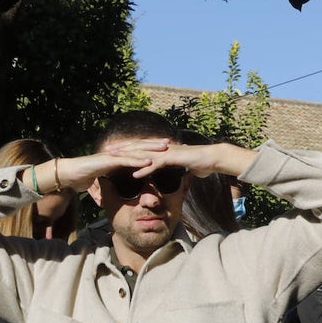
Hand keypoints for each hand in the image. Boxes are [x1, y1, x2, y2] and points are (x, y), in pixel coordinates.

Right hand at [41, 140, 167, 192]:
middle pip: (139, 147)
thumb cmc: (80, 178)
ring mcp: (112, 156)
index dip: (149, 149)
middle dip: (155, 145)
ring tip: (165, 148)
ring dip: (150, 150)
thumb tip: (104, 199)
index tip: (163, 148)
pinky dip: (137, 161)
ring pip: (135, 151)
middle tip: (171, 142)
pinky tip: (148, 161)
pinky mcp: (107, 161)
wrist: (67, 174)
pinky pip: (125, 160)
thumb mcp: (96, 183)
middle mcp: (115, 154)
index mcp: (115, 158)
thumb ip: (103, 188)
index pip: (136, 151)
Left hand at [120, 142, 255, 180]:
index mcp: (164, 150)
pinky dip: (145, 169)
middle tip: (107, 151)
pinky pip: (156, 164)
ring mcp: (168, 153)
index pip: (142, 147)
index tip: (116, 151)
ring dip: (128, 157)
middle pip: (138, 147)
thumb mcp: (187, 167)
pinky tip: (134, 175)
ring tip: (114, 159)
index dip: (129, 149)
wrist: (215, 159)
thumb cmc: (202, 163)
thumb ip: (180, 170)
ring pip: (144, 154)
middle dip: (122, 149)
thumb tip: (181, 174)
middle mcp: (164, 149)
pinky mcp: (174, 159)